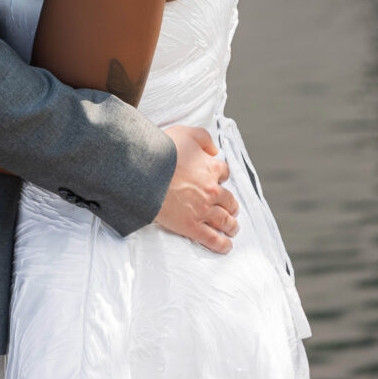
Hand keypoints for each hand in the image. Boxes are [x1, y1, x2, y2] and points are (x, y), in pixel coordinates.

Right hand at [154, 125, 238, 253]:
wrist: (145, 172)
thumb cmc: (163, 151)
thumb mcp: (185, 132)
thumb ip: (203, 138)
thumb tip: (214, 149)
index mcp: (211, 168)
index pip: (224, 173)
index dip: (222, 176)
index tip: (219, 180)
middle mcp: (211, 190)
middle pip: (229, 200)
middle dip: (231, 205)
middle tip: (231, 209)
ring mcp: (202, 209)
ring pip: (224, 220)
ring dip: (231, 225)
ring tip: (232, 228)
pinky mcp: (191, 225)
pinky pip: (211, 238)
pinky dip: (221, 244)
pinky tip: (226, 246)